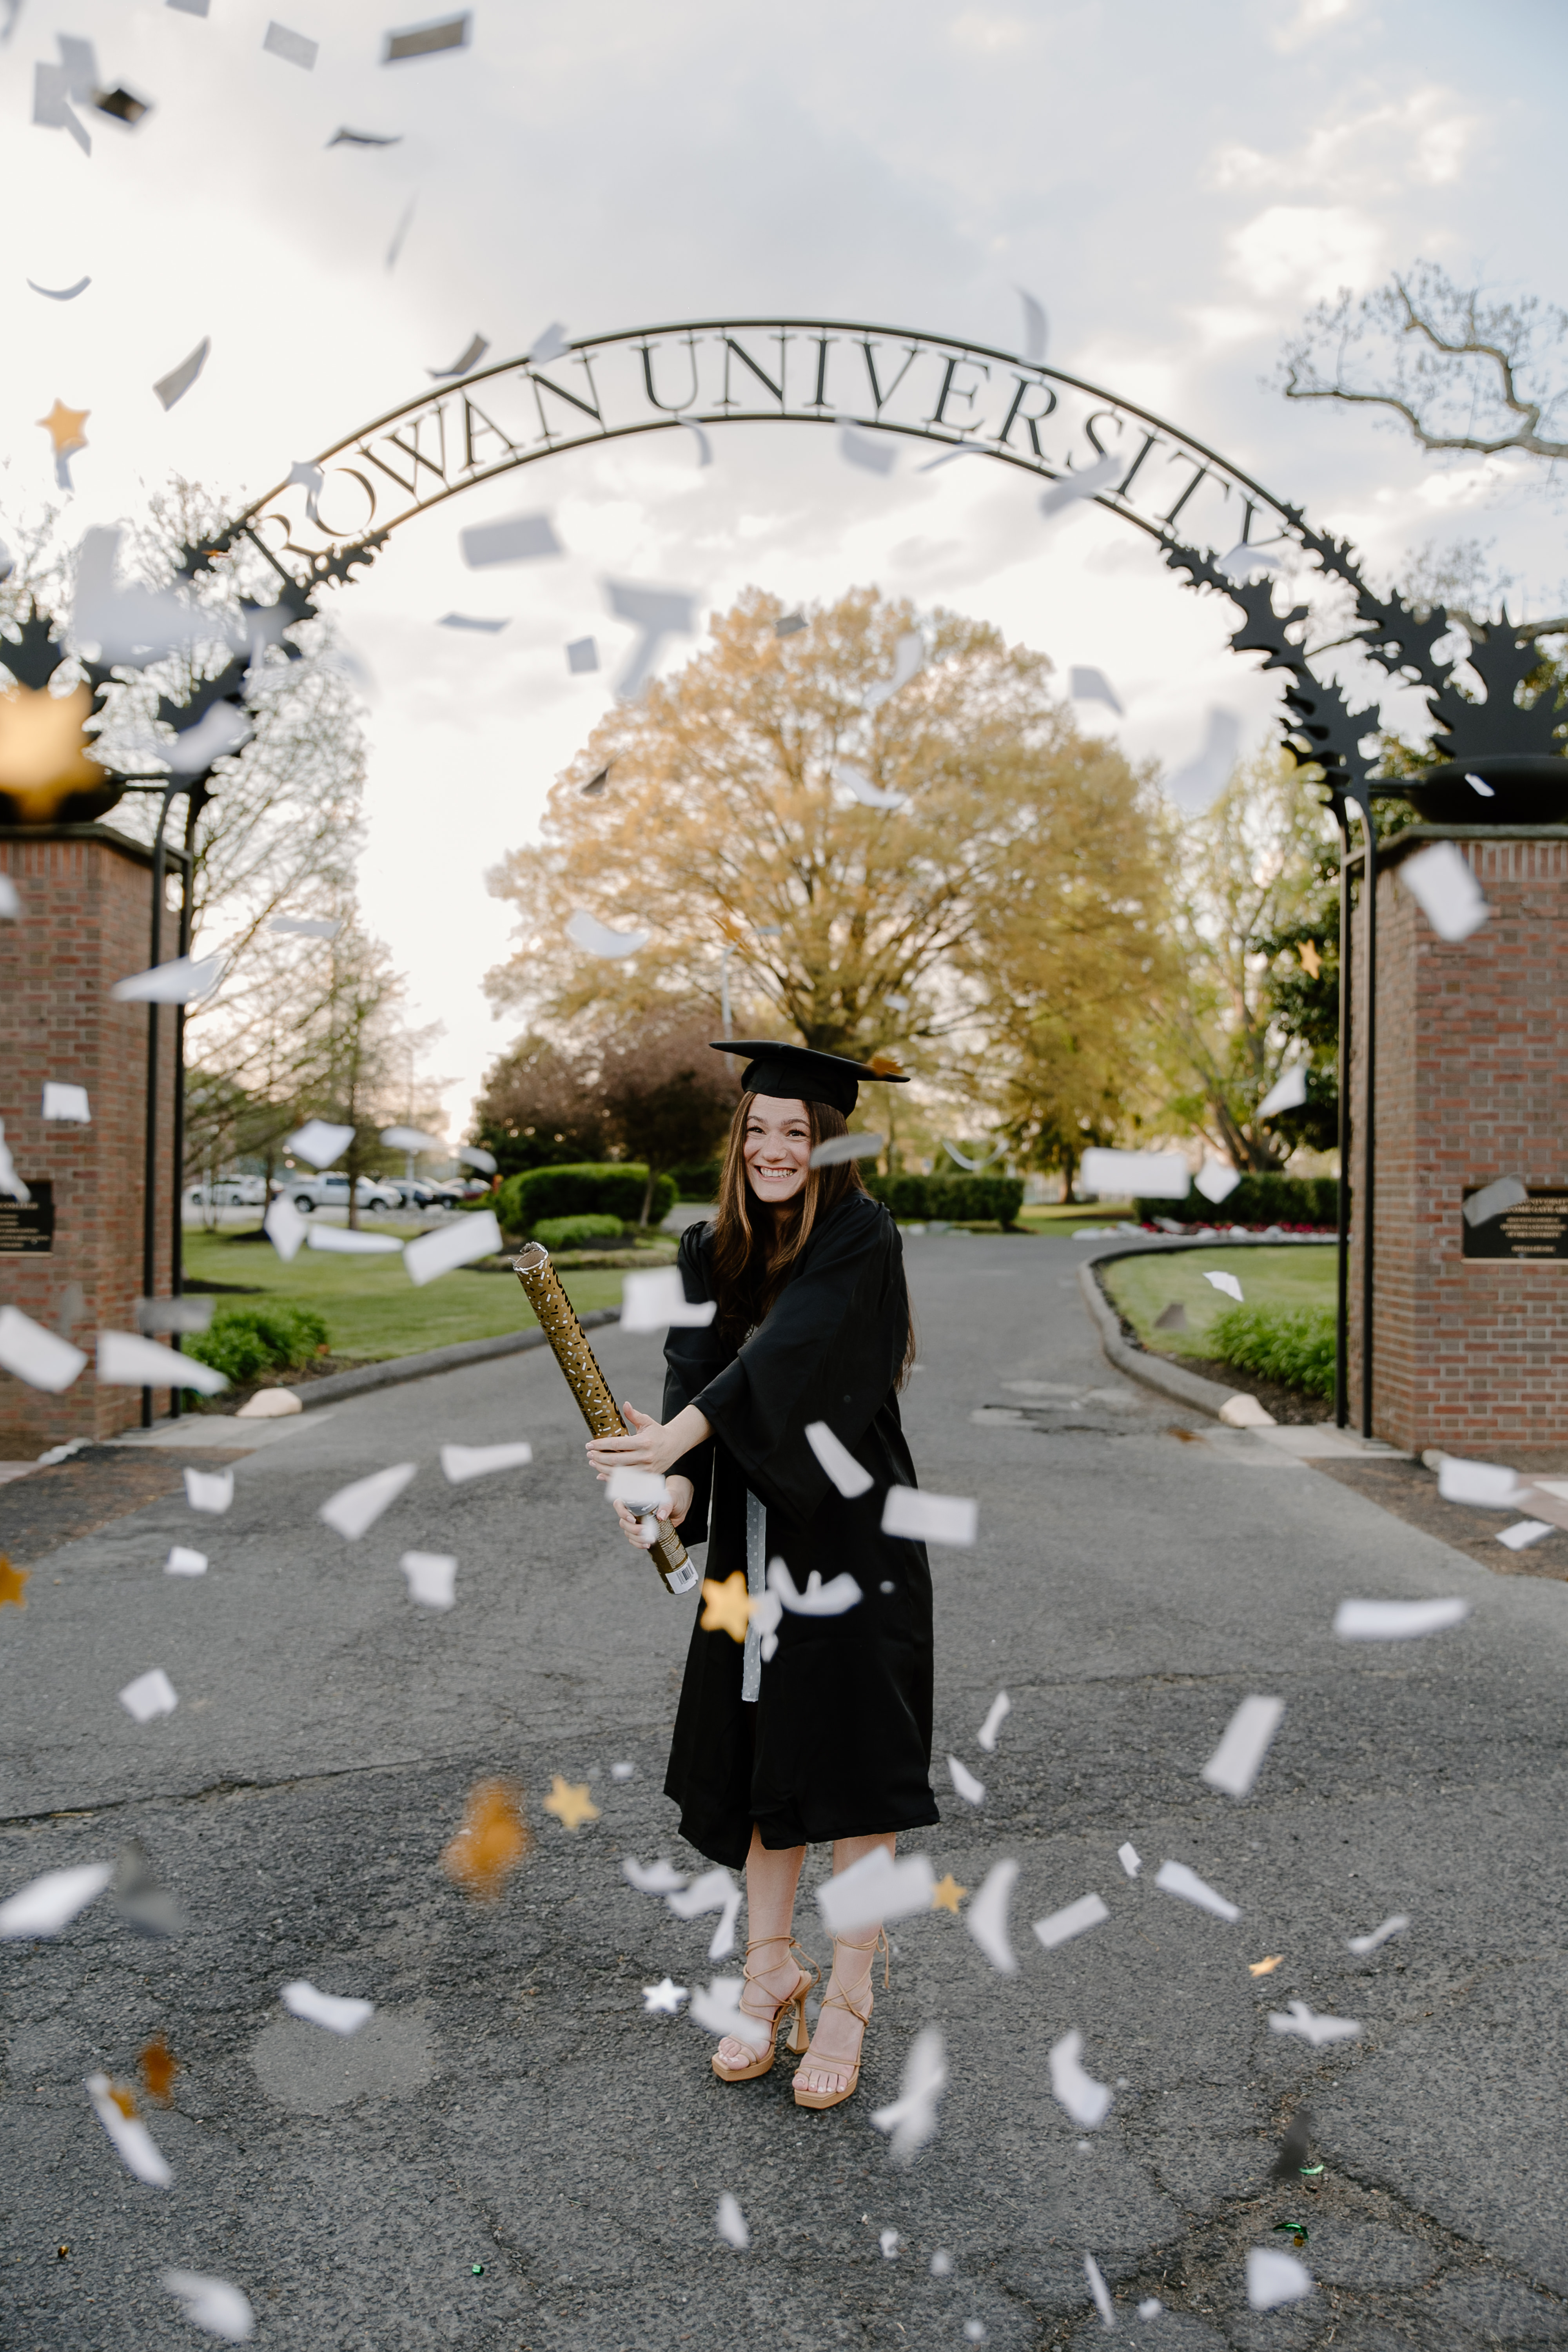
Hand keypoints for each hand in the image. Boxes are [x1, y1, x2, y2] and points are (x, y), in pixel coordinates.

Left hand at [586, 1400, 710, 1481]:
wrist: (675, 1445)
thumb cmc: (658, 1432)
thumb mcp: (647, 1421)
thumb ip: (634, 1415)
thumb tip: (625, 1404)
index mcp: (644, 1442)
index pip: (618, 1444)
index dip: (601, 1445)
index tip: (589, 1444)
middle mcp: (645, 1457)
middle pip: (616, 1461)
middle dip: (599, 1457)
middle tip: (589, 1454)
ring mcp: (647, 1470)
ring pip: (620, 1473)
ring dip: (603, 1469)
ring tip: (593, 1462)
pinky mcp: (647, 1478)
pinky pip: (626, 1482)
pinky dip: (612, 1480)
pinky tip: (601, 1475)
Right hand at [613, 1475, 694, 1550]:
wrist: (679, 1507)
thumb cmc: (672, 1498)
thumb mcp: (671, 1498)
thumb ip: (666, 1505)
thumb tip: (660, 1516)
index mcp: (635, 1499)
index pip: (619, 1504)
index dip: (622, 1513)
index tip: (632, 1519)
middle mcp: (632, 1511)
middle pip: (623, 1522)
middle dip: (633, 1529)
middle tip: (645, 1531)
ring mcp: (636, 1523)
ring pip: (628, 1533)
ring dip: (637, 1538)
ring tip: (650, 1539)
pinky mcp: (641, 1532)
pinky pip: (634, 1540)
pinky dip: (639, 1544)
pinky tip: (647, 1545)